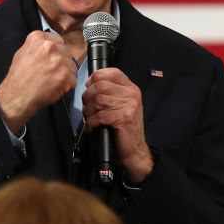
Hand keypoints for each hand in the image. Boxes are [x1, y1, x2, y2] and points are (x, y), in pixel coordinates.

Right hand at [0, 31, 77, 133]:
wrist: (16, 97)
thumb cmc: (17, 78)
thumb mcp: (22, 53)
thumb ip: (37, 46)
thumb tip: (50, 45)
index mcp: (38, 39)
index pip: (58, 40)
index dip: (56, 51)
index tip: (52, 58)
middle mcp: (50, 47)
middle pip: (67, 52)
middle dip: (62, 62)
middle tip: (51, 72)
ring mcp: (59, 61)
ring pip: (72, 65)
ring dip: (66, 73)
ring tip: (52, 80)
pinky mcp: (65, 76)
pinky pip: (73, 78)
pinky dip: (67, 85)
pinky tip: (55, 87)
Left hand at [82, 67, 153, 182]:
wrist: (135, 150)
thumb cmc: (124, 129)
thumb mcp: (122, 106)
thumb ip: (111, 93)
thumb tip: (89, 84)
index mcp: (131, 88)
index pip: (112, 72)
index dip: (96, 77)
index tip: (89, 86)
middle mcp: (132, 94)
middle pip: (100, 86)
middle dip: (88, 97)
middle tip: (87, 108)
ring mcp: (129, 105)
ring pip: (98, 100)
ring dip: (88, 111)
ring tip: (90, 119)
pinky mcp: (123, 118)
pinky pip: (99, 115)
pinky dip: (91, 122)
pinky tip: (93, 127)